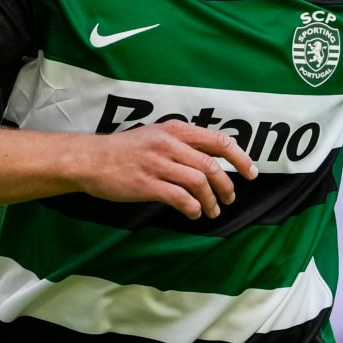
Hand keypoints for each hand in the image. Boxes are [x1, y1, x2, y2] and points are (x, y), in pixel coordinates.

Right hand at [79, 123, 256, 220]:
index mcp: (175, 130)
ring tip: (212, 211)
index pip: (218, 141)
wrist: (91, 159)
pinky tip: (194, 213)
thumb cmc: (125, 150)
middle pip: (211, 166)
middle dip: (226, 186)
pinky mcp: (147, 184)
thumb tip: (211, 160)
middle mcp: (169, 144)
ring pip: (199, 183)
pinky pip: (180, 198)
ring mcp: (158, 163)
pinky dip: (193, 208)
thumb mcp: (156, 135)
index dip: (240, 158)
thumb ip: (182, 144)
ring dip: (211, 201)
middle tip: (229, 199)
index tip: (251, 173)